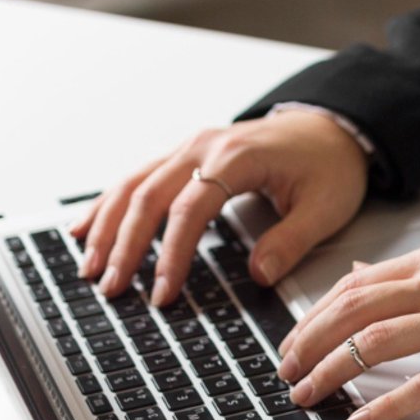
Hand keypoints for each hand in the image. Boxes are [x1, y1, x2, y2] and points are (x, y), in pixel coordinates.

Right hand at [70, 111, 369, 304]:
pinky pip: (138, 177)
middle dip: (124, 245)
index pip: (191, 209)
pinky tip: (85, 228)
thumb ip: (292, 241)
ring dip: (106, 226)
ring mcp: (191, 147)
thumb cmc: (330, 165)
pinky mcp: (186, 154)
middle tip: (111, 288)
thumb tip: (259, 276)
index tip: (163, 292)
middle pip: (149, 195)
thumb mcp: (326, 207)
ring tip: (89, 267)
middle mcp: (204, 146)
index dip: (172, 254)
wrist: (333, 127)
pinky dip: (109, 204)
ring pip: (133, 184)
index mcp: (237, 157)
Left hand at [275, 243, 419, 419]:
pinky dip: (385, 406)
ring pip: (375, 345)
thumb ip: (418, 275)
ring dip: (330, 373)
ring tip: (308, 396)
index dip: (313, 316)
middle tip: (287, 374)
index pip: (355, 284)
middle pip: (352, 311)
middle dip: (307, 345)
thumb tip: (361, 275)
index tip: (294, 343)